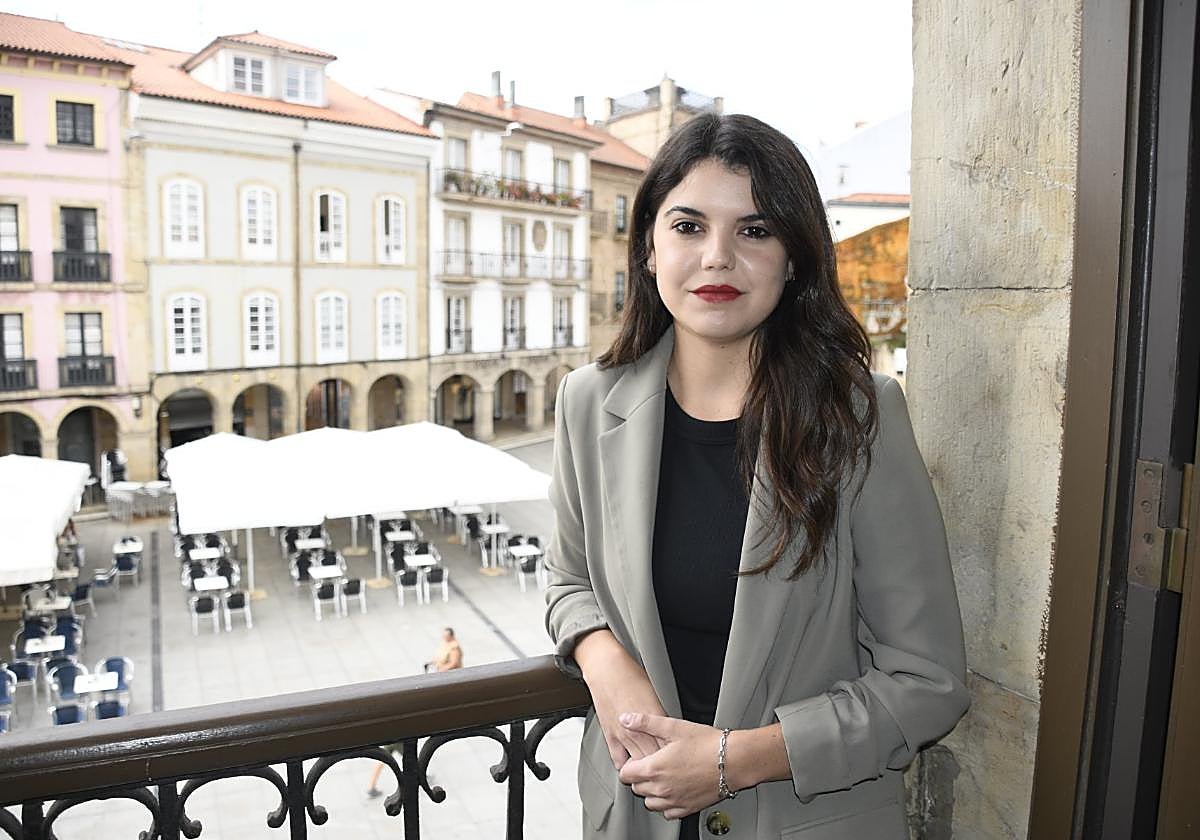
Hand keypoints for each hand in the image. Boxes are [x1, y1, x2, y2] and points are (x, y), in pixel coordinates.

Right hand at [574, 630, 667, 769]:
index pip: (668, 747)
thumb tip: (670, 731)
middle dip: (662, 769)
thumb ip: (662, 717)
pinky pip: (618, 760)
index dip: (675, 758)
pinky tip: (632, 768)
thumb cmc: (632, 677)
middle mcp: (638, 730)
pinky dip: (626, 766)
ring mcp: (623, 735)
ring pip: (637, 764)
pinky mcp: (610, 736)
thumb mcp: (655, 695)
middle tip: (669, 774)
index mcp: (653, 719)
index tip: (681, 763)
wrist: (607, 670)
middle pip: (654, 759)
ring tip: (652, 776)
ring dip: (645, 771)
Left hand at [616, 713, 722, 820]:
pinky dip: (666, 804)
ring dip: (651, 792)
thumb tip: (625, 719)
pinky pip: (667, 813)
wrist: (734, 760)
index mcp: (654, 768)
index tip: (638, 758)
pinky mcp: (687, 808)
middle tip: (652, 763)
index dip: (629, 764)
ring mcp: (674, 801)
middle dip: (640, 777)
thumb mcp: (674, 726)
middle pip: (636, 789)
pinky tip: (674, 789)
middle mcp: (662, 789)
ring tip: (663, 776)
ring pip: (650, 803)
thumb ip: (645, 723)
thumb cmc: (708, 743)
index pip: (625, 774)